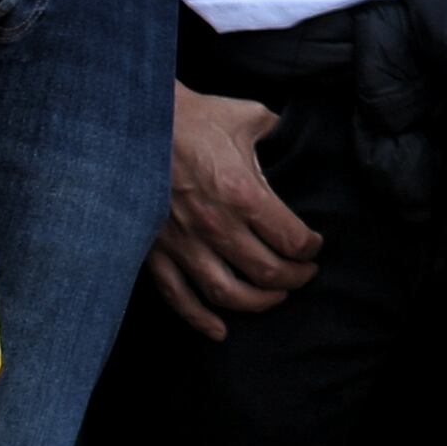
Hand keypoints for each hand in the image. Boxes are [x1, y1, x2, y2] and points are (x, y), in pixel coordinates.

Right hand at [142, 86, 321, 338]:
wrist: (131, 123)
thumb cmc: (192, 117)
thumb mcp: (247, 116)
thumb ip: (279, 132)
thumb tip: (299, 139)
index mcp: (242, 192)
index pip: (291, 239)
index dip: (310, 248)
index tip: (315, 246)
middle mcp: (214, 225)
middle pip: (266, 272)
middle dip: (294, 278)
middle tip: (304, 274)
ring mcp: (182, 244)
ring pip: (227, 294)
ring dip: (258, 302)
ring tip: (275, 297)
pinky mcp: (154, 253)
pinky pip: (179, 298)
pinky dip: (201, 320)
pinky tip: (220, 329)